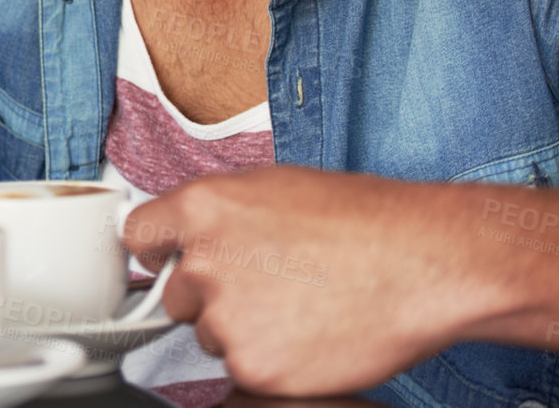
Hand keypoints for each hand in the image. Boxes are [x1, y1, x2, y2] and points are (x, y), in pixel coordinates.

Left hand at [122, 166, 493, 396]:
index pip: (137, 236)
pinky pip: (242, 370)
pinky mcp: (253, 367)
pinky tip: (309, 334)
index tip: (165, 262)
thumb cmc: (362, 220)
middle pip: (176, 295)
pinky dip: (271, 360)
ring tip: (299, 305)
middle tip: (266, 287)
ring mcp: (225, 319)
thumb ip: (216, 214)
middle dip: (210, 296)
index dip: (155, 252)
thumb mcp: (272, 188)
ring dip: (242, 329)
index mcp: (202, 208)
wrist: (421, 263)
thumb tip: (187, 233)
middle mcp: (203, 262)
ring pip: (211, 334)